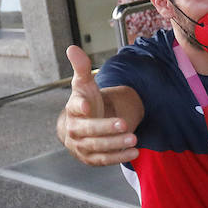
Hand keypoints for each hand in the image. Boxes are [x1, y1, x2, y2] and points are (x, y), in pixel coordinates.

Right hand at [59, 45, 136, 165]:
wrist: (80, 126)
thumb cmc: (85, 102)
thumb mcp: (84, 84)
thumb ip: (82, 68)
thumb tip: (72, 48)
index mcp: (72, 110)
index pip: (74, 107)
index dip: (80, 106)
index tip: (88, 105)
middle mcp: (74, 129)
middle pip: (88, 130)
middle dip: (106, 128)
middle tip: (124, 124)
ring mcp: (82, 146)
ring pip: (97, 147)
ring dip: (115, 144)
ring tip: (134, 138)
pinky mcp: (91, 158)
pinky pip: (104, 160)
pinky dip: (119, 157)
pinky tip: (134, 152)